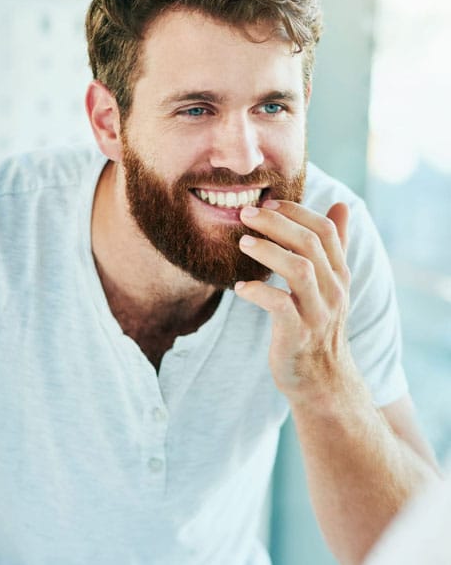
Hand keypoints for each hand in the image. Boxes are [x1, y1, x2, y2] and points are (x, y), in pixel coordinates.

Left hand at [234, 200, 356, 403]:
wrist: (322, 381)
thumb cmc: (318, 325)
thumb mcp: (332, 284)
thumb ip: (335, 245)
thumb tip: (342, 204)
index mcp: (339, 274)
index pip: (325, 230)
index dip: (296, 211)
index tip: (267, 203)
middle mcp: (333, 290)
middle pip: (309, 243)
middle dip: (276, 223)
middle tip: (246, 214)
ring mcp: (317, 313)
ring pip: (299, 270)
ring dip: (268, 251)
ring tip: (242, 242)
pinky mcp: (297, 334)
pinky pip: (279, 305)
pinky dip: (258, 292)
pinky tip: (240, 287)